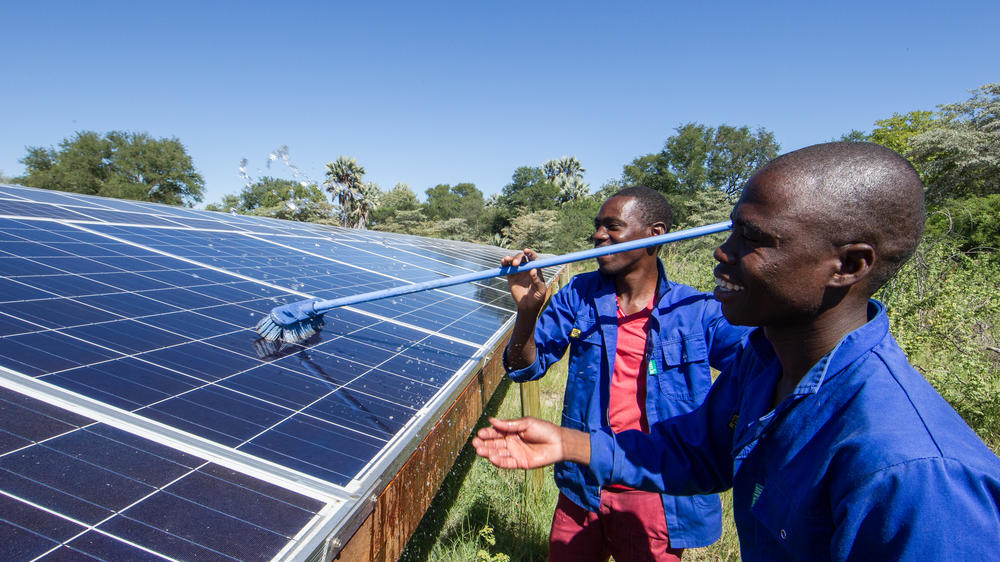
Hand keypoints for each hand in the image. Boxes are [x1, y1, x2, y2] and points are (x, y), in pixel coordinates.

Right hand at [473, 416, 589, 468]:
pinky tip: (492, 458)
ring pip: (498, 453)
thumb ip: (509, 424)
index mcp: (511, 431)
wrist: (559, 443)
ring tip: (479, 451)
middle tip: (475, 444)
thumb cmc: (544, 429)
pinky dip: (499, 461)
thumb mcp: (526, 423)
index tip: (479, 433)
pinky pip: (507, 463)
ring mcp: (515, 453)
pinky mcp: (520, 463)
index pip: (496, 432)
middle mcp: (511, 442)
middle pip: (494, 444)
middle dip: (484, 444)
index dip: (487, 433)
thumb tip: (491, 420)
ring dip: (488, 452)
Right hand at [501, 249, 546, 311]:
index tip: (526, 251)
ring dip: (509, 258)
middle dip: (518, 258)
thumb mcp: (540, 290)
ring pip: (513, 261)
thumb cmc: (537, 297)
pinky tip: (503, 262)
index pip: (533, 258)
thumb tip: (533, 270)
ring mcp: (518, 272)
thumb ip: (537, 280)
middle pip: (522, 258)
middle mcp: (526, 268)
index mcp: (535, 269)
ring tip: (506, 260)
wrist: (528, 306)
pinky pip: (507, 268)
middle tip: (515, 264)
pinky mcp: (511, 277)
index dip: (530, 253)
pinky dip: (504, 264)